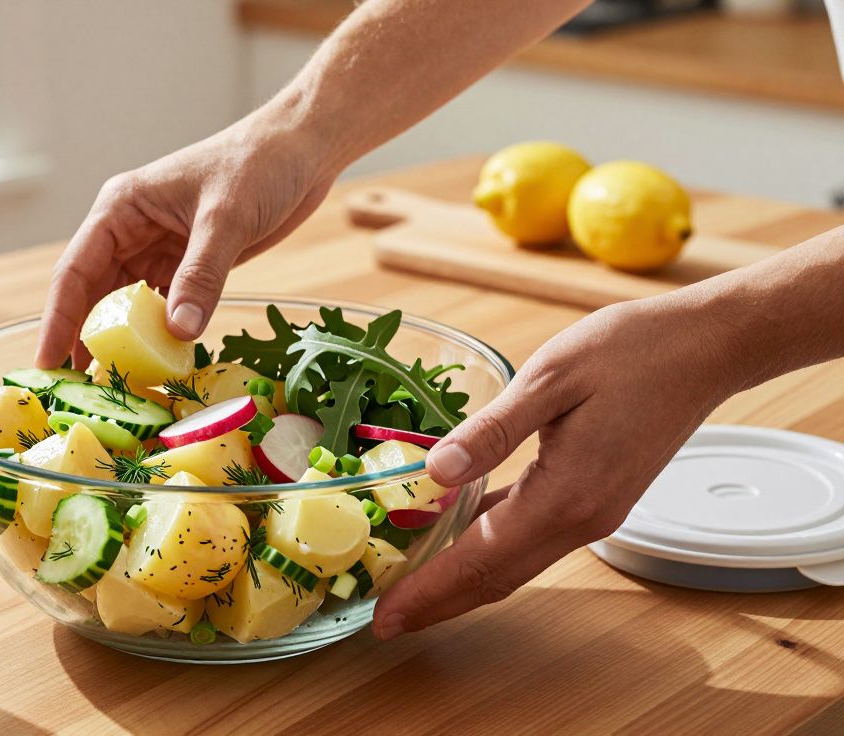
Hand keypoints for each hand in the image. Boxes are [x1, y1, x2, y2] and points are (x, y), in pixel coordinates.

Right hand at [35, 113, 337, 367]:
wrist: (303, 149)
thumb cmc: (260, 163)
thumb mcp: (227, 219)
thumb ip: (201, 275)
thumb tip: (178, 331)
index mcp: (121, 208)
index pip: (75, 271)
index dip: (58, 320)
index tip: (46, 363)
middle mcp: (130, 231)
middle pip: (93, 295)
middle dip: (82, 340)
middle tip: (73, 392)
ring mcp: (158, 249)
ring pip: (126, 306)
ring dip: (121, 343)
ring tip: (110, 388)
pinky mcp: (187, 265)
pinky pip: (162, 308)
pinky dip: (157, 337)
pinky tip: (155, 366)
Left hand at [372, 297, 739, 638]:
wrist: (705, 348)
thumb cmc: (632, 351)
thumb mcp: (551, 377)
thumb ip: (492, 430)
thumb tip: (435, 472)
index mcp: (566, 495)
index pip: (482, 560)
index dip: (430, 592)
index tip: (387, 617)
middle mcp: (581, 518)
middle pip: (497, 578)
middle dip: (438, 602)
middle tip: (386, 621)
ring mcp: (592, 512)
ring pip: (514, 563)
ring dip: (461, 581)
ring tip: (411, 588)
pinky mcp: (595, 497)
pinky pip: (530, 537)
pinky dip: (489, 549)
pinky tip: (457, 536)